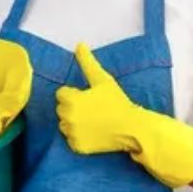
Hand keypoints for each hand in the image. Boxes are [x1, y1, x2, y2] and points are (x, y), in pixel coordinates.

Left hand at [57, 43, 192, 187]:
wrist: (131, 128)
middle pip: (61, 109)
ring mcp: (72, 134)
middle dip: (72, 107)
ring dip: (73, 121)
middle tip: (92, 108)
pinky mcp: (77, 147)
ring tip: (92, 120)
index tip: (89, 97)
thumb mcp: (102, 79)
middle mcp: (67, 118)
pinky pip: (71, 139)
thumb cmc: (117, 101)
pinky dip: (78, 136)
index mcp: (71, 100)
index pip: (62, 94)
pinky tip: (93, 132)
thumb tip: (79, 44)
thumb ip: (87, 62)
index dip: (75, 93)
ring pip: (64, 124)